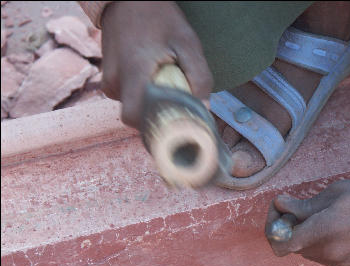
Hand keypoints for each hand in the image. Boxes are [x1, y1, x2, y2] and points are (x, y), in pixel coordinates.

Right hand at [100, 1, 212, 128]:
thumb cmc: (160, 19)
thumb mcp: (188, 44)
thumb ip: (200, 78)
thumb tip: (205, 109)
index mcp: (132, 73)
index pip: (134, 117)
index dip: (154, 127)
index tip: (175, 125)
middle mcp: (115, 80)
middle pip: (137, 117)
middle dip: (159, 116)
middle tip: (178, 103)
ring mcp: (109, 80)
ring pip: (134, 108)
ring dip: (152, 104)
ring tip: (165, 84)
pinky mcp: (109, 78)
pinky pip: (129, 98)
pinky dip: (143, 96)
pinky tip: (154, 80)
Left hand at [265, 175, 349, 265]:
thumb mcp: (334, 192)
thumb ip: (303, 205)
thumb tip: (280, 206)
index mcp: (323, 231)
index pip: (280, 244)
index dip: (274, 228)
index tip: (281, 213)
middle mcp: (331, 253)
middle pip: (295, 248)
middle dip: (293, 230)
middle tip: (302, 209)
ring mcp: (344, 264)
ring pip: (312, 254)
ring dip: (310, 238)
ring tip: (327, 217)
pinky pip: (329, 259)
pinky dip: (327, 245)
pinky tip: (344, 228)